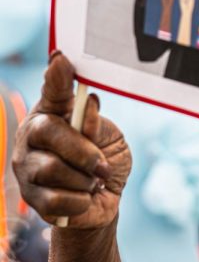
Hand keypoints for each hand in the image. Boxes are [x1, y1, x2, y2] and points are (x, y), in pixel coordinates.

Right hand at [12, 54, 131, 227]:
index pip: (53, 91)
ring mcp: (27, 166)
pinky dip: (79, 201)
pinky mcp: (31, 196)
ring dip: (83, 180)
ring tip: (92, 183)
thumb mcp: (109, 139)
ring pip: (51, 169)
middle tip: (102, 167)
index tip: (61, 58)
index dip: (56, 76)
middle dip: (83, 152)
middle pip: (49, 132)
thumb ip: (96, 124)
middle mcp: (33, 135)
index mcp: (53, 114)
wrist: (103, 203)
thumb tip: (88, 102)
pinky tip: (83, 198)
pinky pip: (55, 199)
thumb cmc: (103, 164)